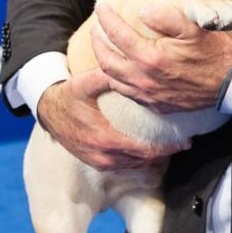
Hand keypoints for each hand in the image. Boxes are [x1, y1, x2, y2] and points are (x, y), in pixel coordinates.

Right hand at [36, 70, 186, 170]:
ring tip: (169, 147)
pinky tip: (149, 152)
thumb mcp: (85, 83)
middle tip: (183, 144)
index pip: (143, 150)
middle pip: (142, 161)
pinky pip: (122, 167)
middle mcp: (102, 155)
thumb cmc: (70, 95)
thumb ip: (107, 77)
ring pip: (133, 166)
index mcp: (104, 137)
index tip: (183, 142)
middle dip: (164, 153)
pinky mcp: (94, 163)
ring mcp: (98, 161)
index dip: (165, 147)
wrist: (48, 111)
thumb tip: (129, 66)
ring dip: (152, 159)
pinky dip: (138, 162)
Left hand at [92, 3, 231, 113]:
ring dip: (103, 61)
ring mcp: (148, 95)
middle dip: (97, 41)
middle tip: (96, 28)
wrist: (229, 84)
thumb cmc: (212, 53)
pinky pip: (126, 93)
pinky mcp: (154, 105)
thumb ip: (166, 16)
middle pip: (105, 59)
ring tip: (103, 48)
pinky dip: (116, 80)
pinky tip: (120, 71)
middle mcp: (143, 79)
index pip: (117, 34)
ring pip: (112, 79)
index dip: (106, 18)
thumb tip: (143, 11)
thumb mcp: (193, 27)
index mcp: (150, 57)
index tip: (101, 7)